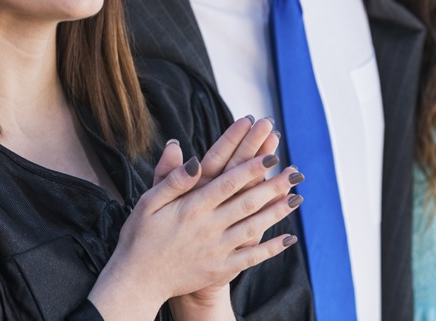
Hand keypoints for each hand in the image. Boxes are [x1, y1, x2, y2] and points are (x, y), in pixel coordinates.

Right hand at [88, 144, 301, 318]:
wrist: (138, 281)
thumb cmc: (140, 237)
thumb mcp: (148, 202)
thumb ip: (173, 180)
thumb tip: (194, 158)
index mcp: (191, 207)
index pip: (227, 183)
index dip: (250, 169)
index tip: (270, 156)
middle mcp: (208, 227)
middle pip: (247, 202)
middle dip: (273, 186)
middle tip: (295, 172)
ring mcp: (216, 249)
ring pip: (253, 227)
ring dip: (277, 212)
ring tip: (297, 198)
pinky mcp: (220, 268)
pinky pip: (251, 257)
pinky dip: (271, 248)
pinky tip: (288, 238)